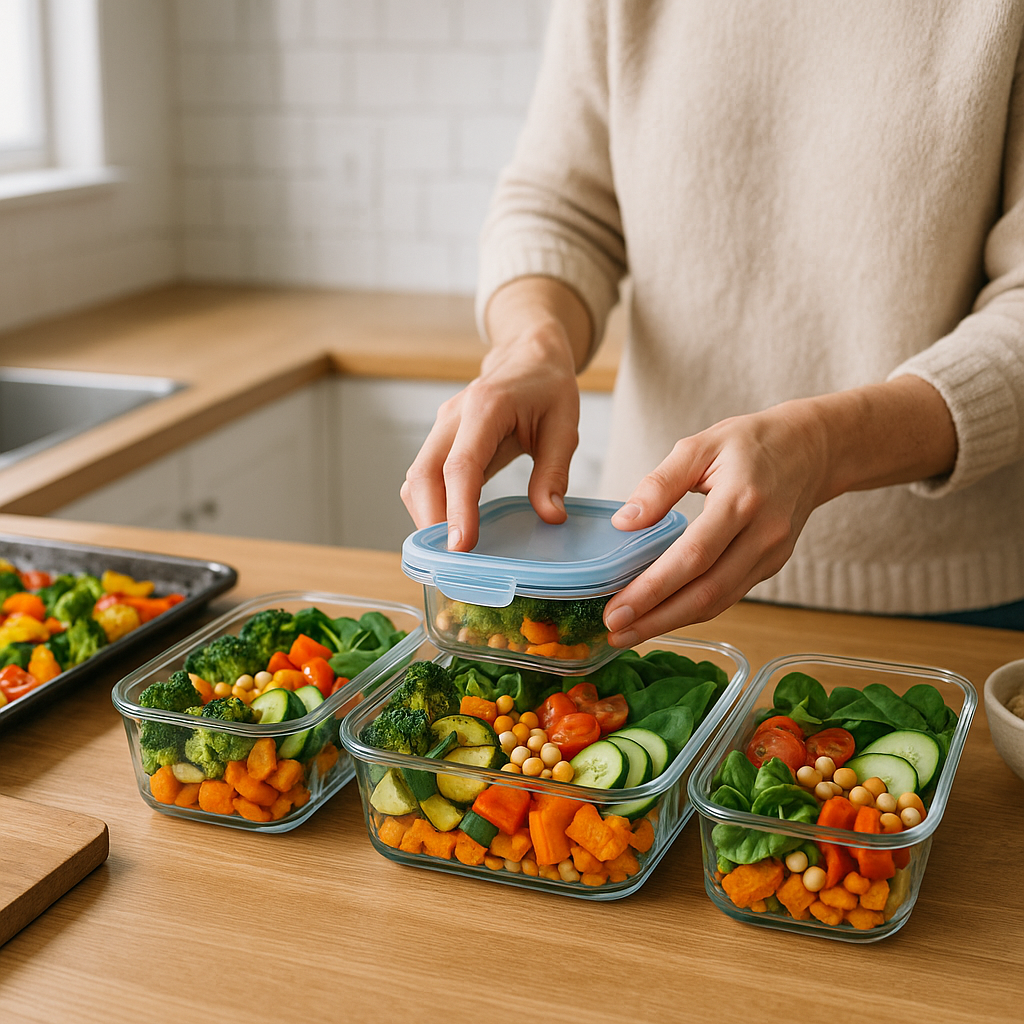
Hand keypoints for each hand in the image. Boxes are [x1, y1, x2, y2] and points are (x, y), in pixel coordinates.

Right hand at [401, 277, 591, 549]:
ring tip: (448, 555)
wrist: (528, 356)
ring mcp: (441, 428)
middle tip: (450, 562)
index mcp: (485, 408)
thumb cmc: (548, 388)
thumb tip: (550, 517)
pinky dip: (429, 506)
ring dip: (426, 517)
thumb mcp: (564, 426)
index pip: (461, 465)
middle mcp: (453, 417)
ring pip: (415, 479)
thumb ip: (555, 472)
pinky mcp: (440, 440)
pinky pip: (423, 477)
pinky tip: (448, 530)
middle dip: (431, 521)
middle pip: (423, 475)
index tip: (460, 546)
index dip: (457, 508)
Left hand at [602, 376, 957, 644]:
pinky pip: (728, 595)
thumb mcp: (699, 446)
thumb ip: (660, 483)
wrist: (812, 448)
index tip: (617, 610)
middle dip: (657, 619)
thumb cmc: (751, 442)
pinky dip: (693, 610)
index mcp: (741, 501)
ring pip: (719, 602)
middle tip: (616, 633)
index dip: (654, 589)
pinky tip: (661, 615)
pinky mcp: (771, 565)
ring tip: (630, 632)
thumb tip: (624, 522)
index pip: (693, 556)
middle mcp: (762, 535)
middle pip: (706, 592)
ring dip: (672, 623)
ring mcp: (771, 554)